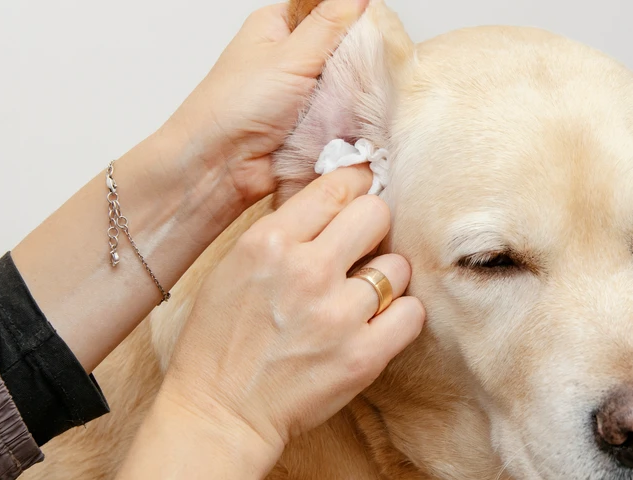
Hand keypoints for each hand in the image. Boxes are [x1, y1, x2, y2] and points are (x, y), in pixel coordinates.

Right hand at [152, 166, 424, 469]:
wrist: (220, 411)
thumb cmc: (222, 338)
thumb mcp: (236, 264)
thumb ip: (285, 230)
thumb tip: (336, 200)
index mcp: (270, 242)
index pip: (339, 187)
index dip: (357, 186)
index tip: (362, 194)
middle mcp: (307, 271)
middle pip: (377, 214)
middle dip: (373, 227)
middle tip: (363, 247)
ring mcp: (338, 315)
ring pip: (398, 267)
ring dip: (385, 278)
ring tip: (361, 296)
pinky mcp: (362, 356)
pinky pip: (412, 313)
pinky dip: (399, 316)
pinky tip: (377, 323)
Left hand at [161, 0, 368, 204]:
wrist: (221, 166)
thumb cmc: (235, 106)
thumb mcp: (289, 55)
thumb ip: (329, 24)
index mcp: (278, 27)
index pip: (327, 9)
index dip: (352, 17)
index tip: (376, 29)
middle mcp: (290, 57)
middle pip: (342, 48)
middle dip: (358, 60)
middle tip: (370, 68)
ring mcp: (303, 92)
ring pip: (347, 84)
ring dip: (355, 94)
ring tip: (362, 99)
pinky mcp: (312, 124)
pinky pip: (343, 115)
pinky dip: (351, 119)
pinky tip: (358, 121)